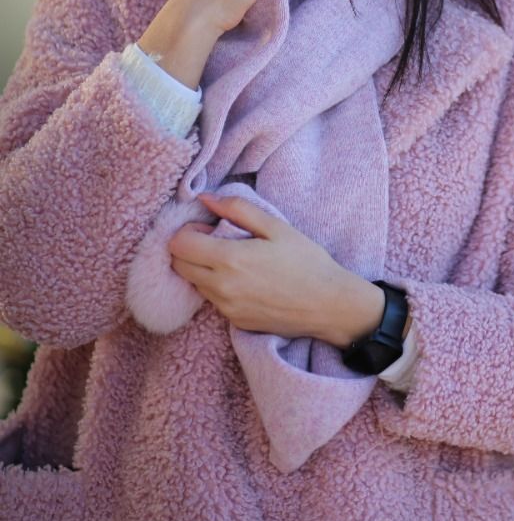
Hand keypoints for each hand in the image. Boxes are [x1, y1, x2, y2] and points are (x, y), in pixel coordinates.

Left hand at [166, 193, 358, 340]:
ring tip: (234, 260)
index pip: (177, 245)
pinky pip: (212, 300)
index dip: (188, 231)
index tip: (209, 227)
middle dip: (189, 249)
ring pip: (193, 283)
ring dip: (202, 268)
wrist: (328, 305)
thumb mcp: (276, 226)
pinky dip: (217, 286)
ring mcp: (226, 308)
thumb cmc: (306, 261)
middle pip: (178, 265)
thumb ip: (237, 209)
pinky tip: (245, 279)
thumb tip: (206, 198)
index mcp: (229, 259)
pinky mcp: (234, 322)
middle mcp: (220, 287)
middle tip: (217, 240)